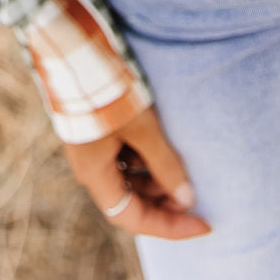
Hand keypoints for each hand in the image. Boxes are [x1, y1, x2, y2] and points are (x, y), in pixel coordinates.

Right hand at [62, 105, 211, 239]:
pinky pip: (124, 159)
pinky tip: (160, 146)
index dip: (171, 227)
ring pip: (129, 180)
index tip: (203, 224)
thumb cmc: (109, 94)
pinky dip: (145, 161)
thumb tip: (187, 199)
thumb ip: (165, 165)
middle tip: (194, 192)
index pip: (135, 219)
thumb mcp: (143, 129)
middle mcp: (91, 169)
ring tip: (180, 165)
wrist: (76, 52)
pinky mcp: (97, 134)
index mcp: (95, 175)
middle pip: (131, 202)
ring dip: (156, 180)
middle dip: (164, 202)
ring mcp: (93, 151)